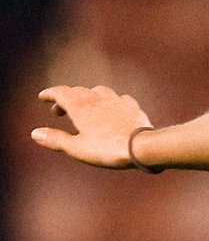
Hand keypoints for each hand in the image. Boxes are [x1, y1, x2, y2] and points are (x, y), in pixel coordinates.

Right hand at [33, 84, 151, 167]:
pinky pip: (118, 98)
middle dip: (65, 98)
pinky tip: (112, 108)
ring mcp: (117, 101)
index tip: (43, 97)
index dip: (50, 94)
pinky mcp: (132, 107)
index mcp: (80, 106)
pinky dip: (110, 101)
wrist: (142, 147)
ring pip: (98, 91)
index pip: (61, 92)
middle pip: (77, 92)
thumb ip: (55, 140)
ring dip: (87, 96)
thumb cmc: (107, 149)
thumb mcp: (76, 148)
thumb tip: (35, 133)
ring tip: (84, 108)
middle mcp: (97, 98)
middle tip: (59, 112)